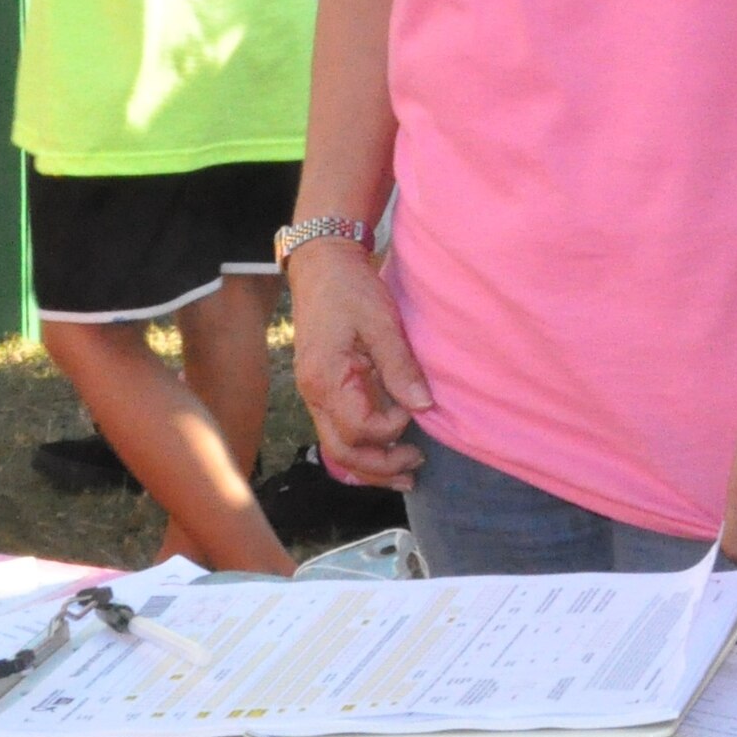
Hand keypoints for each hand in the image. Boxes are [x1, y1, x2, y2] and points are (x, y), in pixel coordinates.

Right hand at [289, 241, 432, 489]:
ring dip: (370, 465)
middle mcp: (314, 394)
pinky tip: (383, 449)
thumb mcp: (380, 321)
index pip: (360, 429)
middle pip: (342, 452)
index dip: (391, 429)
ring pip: (337, 447)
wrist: (321, 263)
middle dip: (380, 467)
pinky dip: (360, 446)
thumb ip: (400, 366)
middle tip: (416, 465)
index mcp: (327, 378)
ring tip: (404, 472)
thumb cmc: (349, 287)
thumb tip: (422, 406)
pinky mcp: (322, 388)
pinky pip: (336, 430)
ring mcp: (314, 393)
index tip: (415, 408)